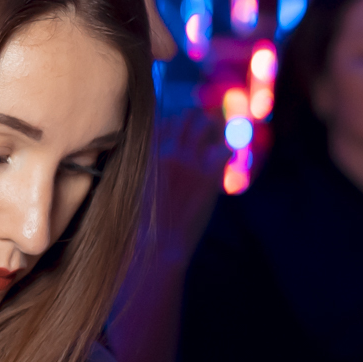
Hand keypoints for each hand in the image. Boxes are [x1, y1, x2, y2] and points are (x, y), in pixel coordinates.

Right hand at [150, 107, 228, 266]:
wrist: (160, 245)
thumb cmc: (145, 223)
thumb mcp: (137, 187)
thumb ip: (148, 165)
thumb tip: (155, 157)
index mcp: (148, 153)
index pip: (165, 120)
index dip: (176, 124)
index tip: (182, 133)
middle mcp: (169, 150)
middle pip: (187, 116)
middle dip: (197, 121)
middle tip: (204, 131)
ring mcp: (190, 160)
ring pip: (207, 124)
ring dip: (214, 130)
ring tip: (216, 140)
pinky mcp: (209, 175)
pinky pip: (224, 149)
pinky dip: (225, 152)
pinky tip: (224, 162)